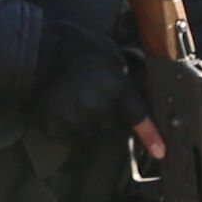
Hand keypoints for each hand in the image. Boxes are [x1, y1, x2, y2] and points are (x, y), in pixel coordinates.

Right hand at [29, 18, 145, 154]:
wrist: (40, 49)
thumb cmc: (79, 48)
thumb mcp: (111, 58)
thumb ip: (124, 82)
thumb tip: (138, 100)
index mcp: (116, 86)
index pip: (138, 115)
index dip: (151, 135)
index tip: (160, 152)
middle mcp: (98, 104)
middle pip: (109, 125)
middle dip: (104, 114)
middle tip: (89, 92)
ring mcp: (75, 117)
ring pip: (88, 131)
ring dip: (83, 119)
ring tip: (71, 96)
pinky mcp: (55, 125)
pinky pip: (66, 133)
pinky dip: (62, 123)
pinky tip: (58, 104)